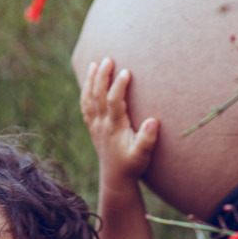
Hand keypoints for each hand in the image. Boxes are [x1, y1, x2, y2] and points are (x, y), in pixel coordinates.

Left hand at [81, 57, 158, 182]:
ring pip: (88, 99)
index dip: (119, 86)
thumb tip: (152, 121)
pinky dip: (85, 92)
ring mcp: (95, 126)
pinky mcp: (92, 128)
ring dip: (91, 81)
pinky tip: (89, 83)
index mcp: (115, 128)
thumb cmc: (132, 165)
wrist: (115, 179)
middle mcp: (102, 125)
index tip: (126, 71)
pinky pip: (85, 106)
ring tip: (94, 64)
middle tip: (108, 59)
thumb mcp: (143, 155)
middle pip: (98, 96)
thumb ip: (147, 139)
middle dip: (102, 76)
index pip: (114, 102)